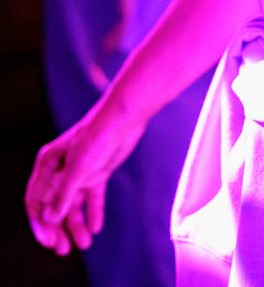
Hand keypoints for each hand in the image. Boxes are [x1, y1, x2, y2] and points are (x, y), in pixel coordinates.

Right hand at [25, 95, 145, 255]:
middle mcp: (60, 169)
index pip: (35, 200)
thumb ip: (63, 194)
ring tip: (85, 243)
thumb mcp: (78, 168)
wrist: (124, 117)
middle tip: (63, 250)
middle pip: (54, 206)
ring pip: (73, 204)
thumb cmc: (97, 136)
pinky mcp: (97, 171)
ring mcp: (79, 171)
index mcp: (48, 164)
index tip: (48, 241)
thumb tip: (50, 219)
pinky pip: (92, 197)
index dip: (39, 223)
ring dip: (76, 224)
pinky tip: (96, 227)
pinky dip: (93, 211)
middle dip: (57, 229)